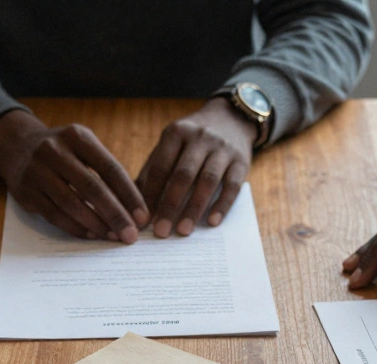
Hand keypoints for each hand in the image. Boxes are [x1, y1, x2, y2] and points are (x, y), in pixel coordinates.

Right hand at [0, 110, 146, 242]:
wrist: (17, 146)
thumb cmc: (63, 152)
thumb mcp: (83, 147)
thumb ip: (106, 171)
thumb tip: (134, 209)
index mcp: (77, 136)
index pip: (110, 168)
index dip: (129, 195)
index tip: (143, 216)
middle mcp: (54, 150)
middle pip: (92, 187)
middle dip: (115, 214)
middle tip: (131, 234)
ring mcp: (37, 170)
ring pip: (71, 203)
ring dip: (96, 224)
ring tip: (113, 237)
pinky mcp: (25, 191)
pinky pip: (54, 215)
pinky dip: (75, 227)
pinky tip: (91, 234)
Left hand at [137, 97, 253, 237]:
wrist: (231, 118)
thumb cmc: (192, 139)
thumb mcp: (171, 144)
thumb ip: (154, 168)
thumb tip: (135, 202)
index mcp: (176, 133)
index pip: (160, 166)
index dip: (150, 194)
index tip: (143, 218)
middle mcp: (200, 137)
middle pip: (183, 175)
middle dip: (170, 205)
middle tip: (161, 231)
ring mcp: (223, 148)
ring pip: (207, 181)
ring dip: (194, 208)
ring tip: (183, 230)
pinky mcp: (241, 161)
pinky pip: (232, 186)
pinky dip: (222, 205)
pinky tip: (212, 222)